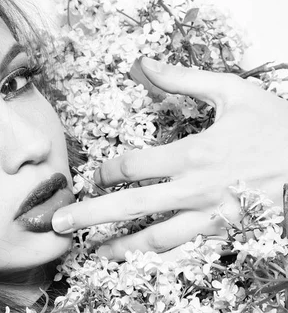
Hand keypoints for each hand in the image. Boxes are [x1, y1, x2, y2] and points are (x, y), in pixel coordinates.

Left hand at [52, 57, 287, 259]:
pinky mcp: (226, 232)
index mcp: (192, 153)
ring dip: (120, 246)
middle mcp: (195, 189)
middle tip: (58, 224)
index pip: (131, 166)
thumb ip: (182, 80)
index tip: (93, 175)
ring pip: (156, 237)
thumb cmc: (276, 125)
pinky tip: (139, 261)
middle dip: (90, 215)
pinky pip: (186, 249)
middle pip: (130, 205)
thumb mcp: (231, 92)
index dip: (104, 171)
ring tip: (92, 253)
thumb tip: (142, 63)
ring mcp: (210, 215)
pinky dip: (159, 257)